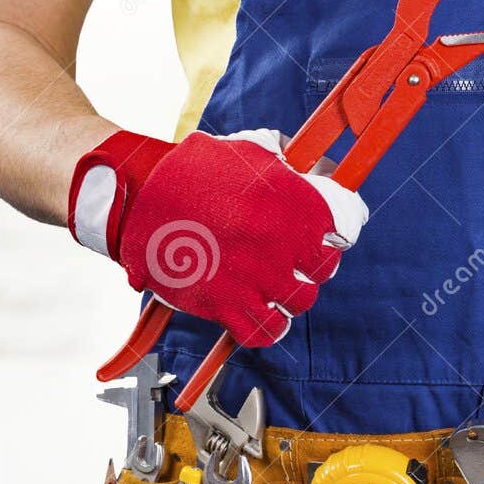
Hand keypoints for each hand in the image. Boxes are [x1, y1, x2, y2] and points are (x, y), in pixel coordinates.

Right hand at [67, 129, 367, 347]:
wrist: (139, 197)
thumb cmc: (189, 171)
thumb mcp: (247, 152)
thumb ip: (286, 164)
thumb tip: (316, 170)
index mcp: (291, 201)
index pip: (344, 227)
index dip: (336, 232)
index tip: (327, 236)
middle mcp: (279, 242)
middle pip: (324, 269)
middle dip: (312, 265)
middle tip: (294, 260)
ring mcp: (254, 277)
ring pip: (300, 302)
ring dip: (292, 295)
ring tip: (275, 286)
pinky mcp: (225, 305)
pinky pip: (265, 331)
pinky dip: (268, 326)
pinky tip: (262, 313)